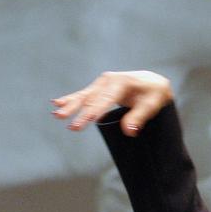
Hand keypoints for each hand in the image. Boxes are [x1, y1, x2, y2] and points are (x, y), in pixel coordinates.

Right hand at [52, 70, 172, 136]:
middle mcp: (109, 80)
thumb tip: (129, 131)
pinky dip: (71, 99)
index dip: (96, 110)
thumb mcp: (152, 104)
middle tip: (66, 121)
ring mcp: (102, 83)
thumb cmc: (153, 93)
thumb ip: (140, 117)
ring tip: (57, 114)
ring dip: (70, 105)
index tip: (86, 120)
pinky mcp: (99, 88)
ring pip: (84, 96)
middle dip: (78, 110)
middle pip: (91, 97)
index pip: (107, 99)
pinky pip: (83, 94)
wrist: (152, 82)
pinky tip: (57, 103)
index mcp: (122, 81)